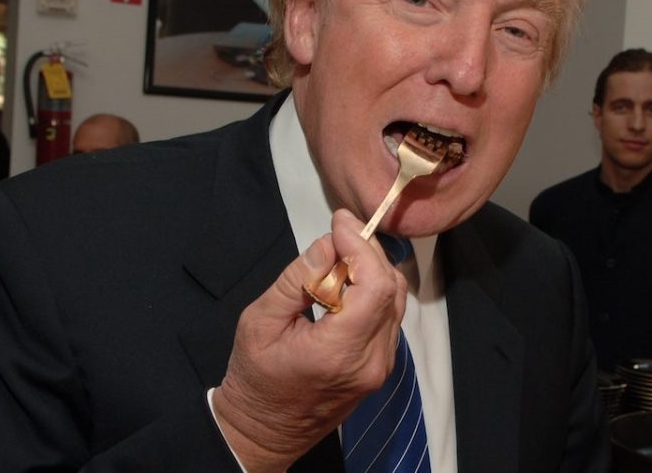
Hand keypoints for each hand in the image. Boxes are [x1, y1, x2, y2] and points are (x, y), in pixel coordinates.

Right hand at [212, 209, 406, 471]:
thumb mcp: (260, 321)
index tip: (340, 221)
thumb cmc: (255, 378)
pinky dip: (374, 291)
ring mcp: (381, 367)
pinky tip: (347, 283)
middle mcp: (371, 361)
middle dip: (368, 252)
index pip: (374, 286)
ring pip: (396, 301)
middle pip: (392, 289)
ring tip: (340, 255)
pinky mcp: (381, 366)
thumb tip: (328, 244)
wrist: (264, 430)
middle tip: (340, 232)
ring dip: (373, 270)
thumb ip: (297, 280)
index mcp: (339, 352)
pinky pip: (389, 317)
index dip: (361, 247)